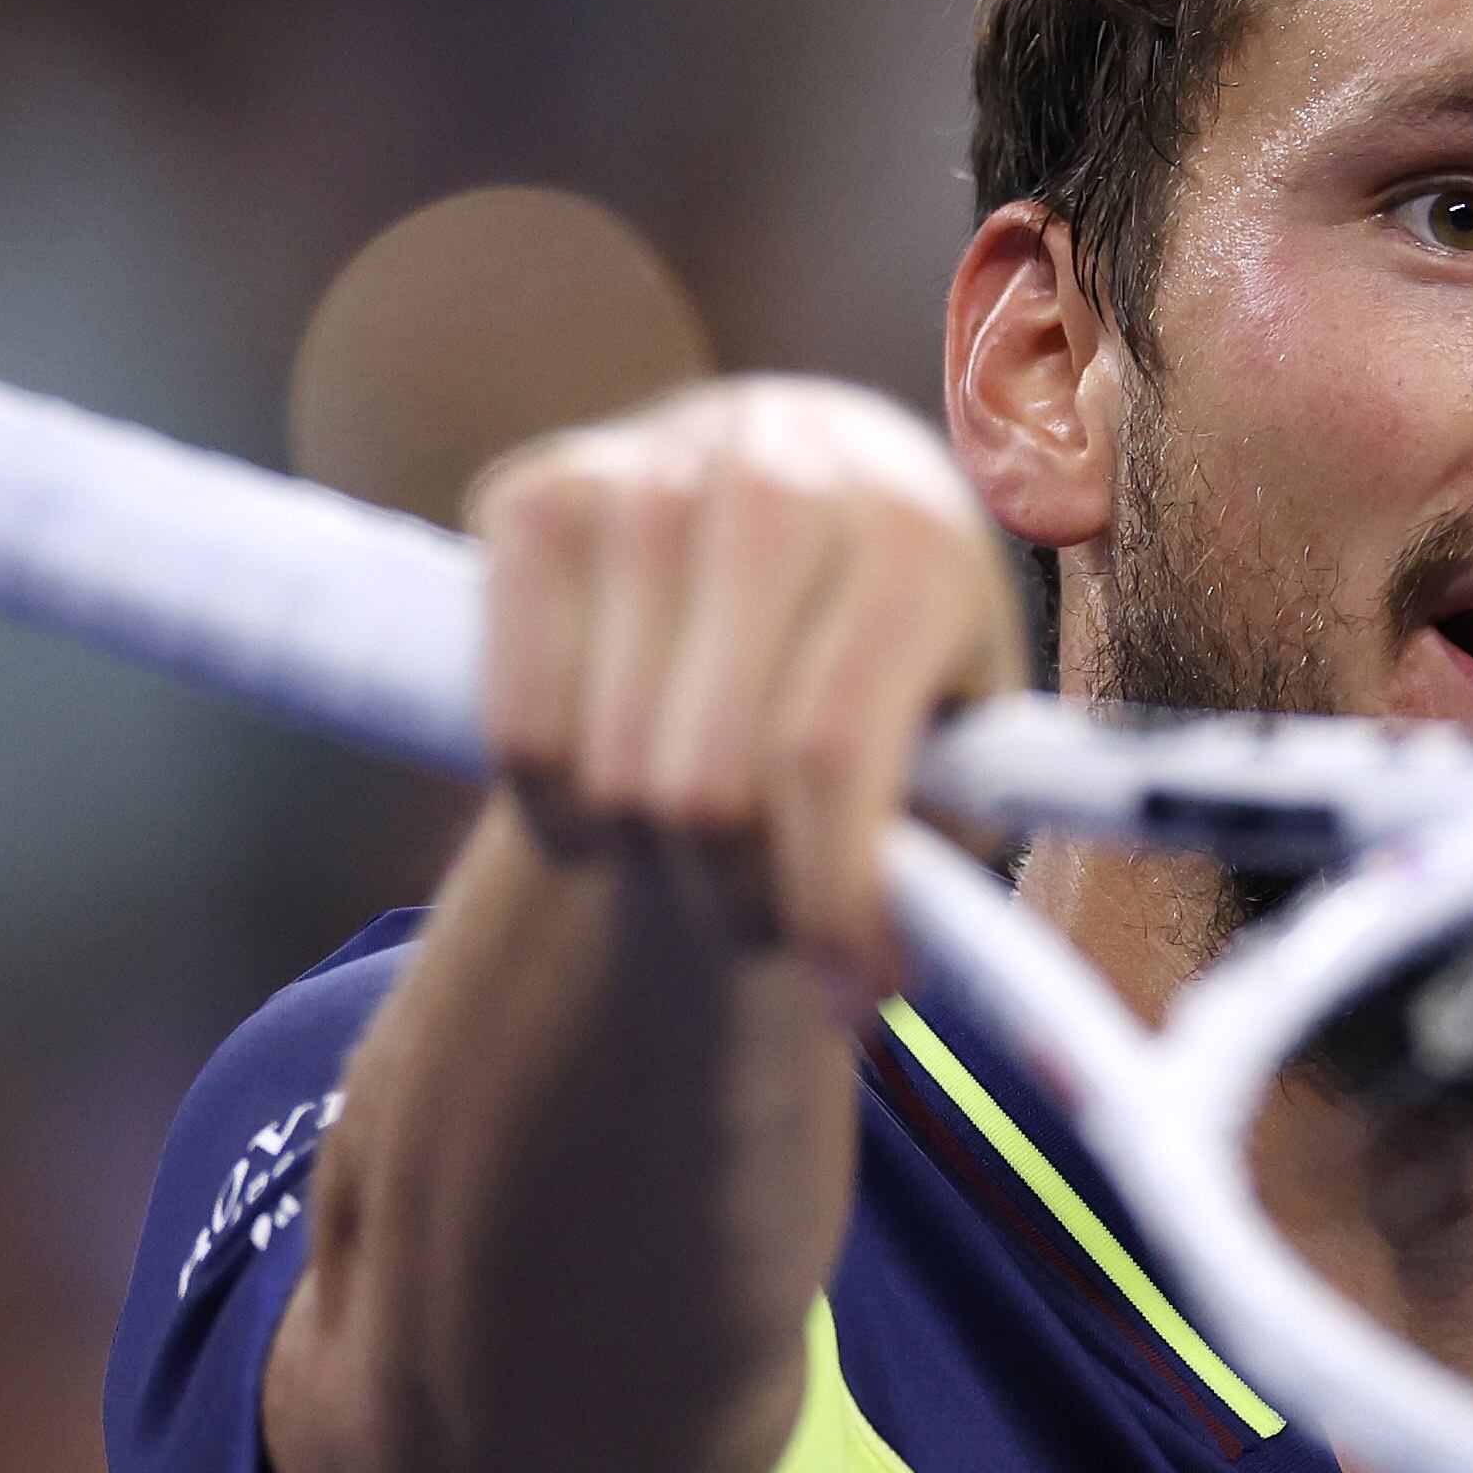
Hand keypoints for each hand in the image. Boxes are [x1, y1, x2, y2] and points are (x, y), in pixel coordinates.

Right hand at [469, 378, 1028, 998]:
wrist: (805, 501)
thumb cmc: (888, 658)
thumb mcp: (954, 735)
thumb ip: (937, 840)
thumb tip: (874, 965)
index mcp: (914, 539)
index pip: (832, 756)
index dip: (830, 903)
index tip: (854, 997)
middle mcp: (782, 478)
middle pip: (709, 780)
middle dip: (739, 896)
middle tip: (765, 918)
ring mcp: (648, 475)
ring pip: (608, 764)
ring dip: (644, 858)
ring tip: (698, 848)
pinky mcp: (538, 496)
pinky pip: (518, 722)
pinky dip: (555, 805)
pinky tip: (607, 798)